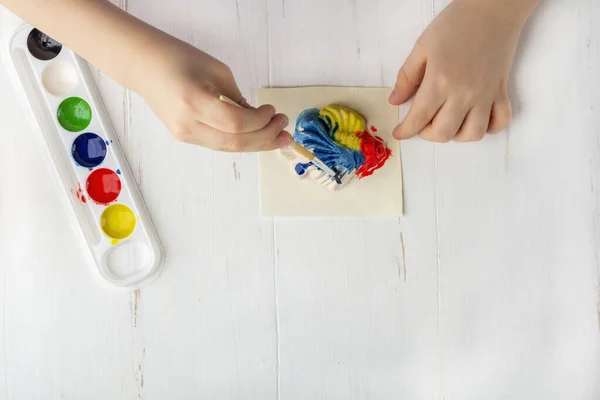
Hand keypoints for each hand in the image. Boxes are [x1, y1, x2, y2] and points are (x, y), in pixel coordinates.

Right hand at [133, 33, 290, 151]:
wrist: (146, 67)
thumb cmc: (180, 59)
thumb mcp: (217, 72)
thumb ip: (238, 99)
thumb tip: (260, 120)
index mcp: (194, 101)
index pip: (236, 124)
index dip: (261, 122)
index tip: (273, 111)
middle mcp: (187, 124)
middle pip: (235, 143)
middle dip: (265, 138)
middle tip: (284, 130)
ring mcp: (184, 135)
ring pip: (229, 148)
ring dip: (257, 144)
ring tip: (278, 136)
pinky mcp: (185, 138)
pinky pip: (219, 145)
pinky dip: (241, 141)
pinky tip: (257, 135)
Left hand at [389, 0, 536, 141]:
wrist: (493, 8)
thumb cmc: (455, 24)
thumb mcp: (422, 47)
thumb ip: (407, 77)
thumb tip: (395, 101)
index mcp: (440, 81)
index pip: (419, 118)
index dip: (406, 131)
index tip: (399, 133)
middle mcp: (464, 93)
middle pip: (444, 133)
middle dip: (427, 134)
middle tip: (422, 123)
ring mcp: (485, 95)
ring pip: (472, 134)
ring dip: (456, 135)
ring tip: (447, 121)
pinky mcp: (501, 91)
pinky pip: (500, 121)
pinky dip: (489, 127)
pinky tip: (476, 118)